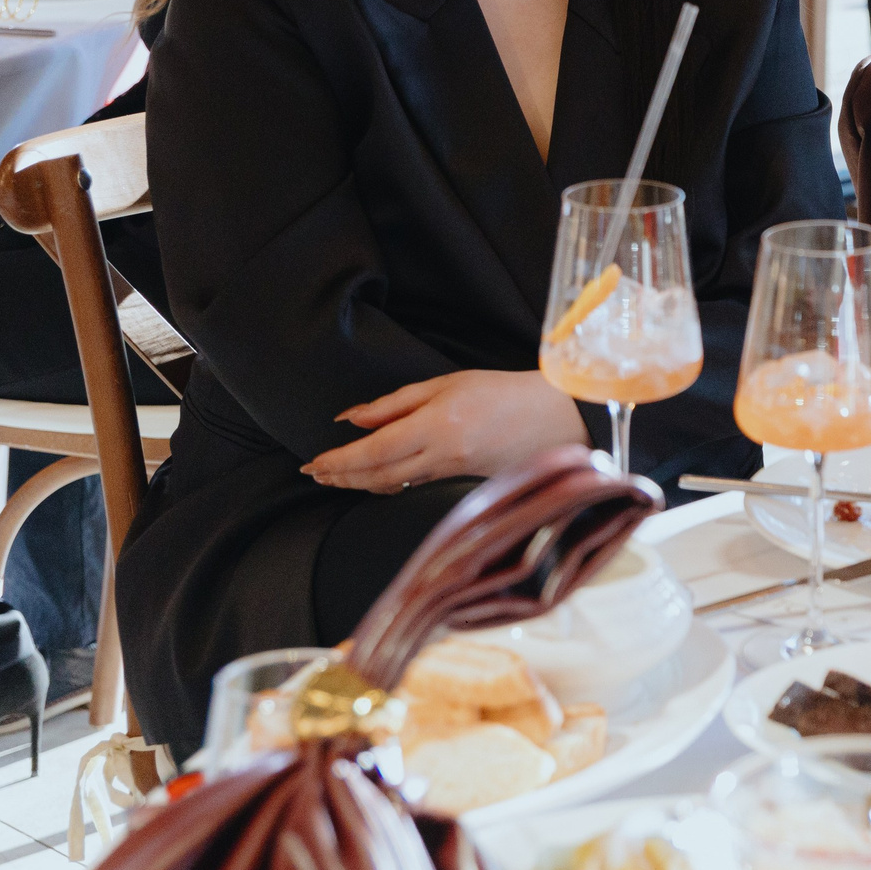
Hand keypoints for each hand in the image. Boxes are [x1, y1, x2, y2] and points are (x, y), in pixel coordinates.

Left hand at [303, 369, 587, 491]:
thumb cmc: (506, 391)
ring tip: (336, 477)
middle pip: (376, 476)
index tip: (312, 464)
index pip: (372, 452)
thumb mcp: (448, 384)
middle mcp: (440, 456)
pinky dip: (386, 483)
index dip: (338, 461)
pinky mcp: (461, 480)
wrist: (558, 416)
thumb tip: (353, 419)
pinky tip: (375, 479)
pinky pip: (413, 484)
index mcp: (435, 427)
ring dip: (359, 483)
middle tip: (314, 474)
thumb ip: (398, 403)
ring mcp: (452, 473)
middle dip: (340, 477)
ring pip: (392, 485)